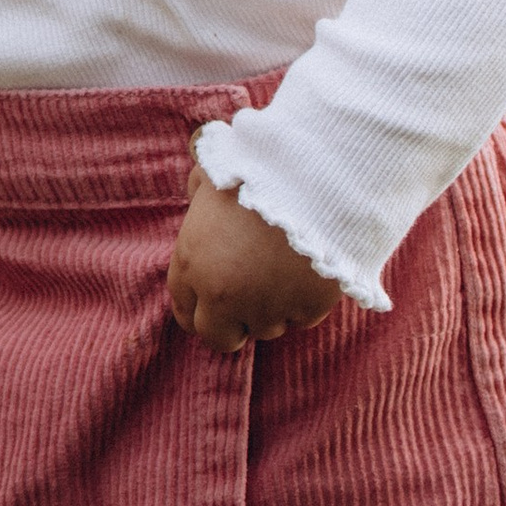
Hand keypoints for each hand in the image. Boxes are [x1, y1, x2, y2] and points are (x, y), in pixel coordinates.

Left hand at [166, 168, 342, 356]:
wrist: (320, 176)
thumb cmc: (261, 167)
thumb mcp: (214, 173)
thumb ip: (199, 192)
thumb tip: (198, 192)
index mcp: (192, 264)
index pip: (185, 313)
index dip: (200, 306)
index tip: (214, 297)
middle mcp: (222, 297)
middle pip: (220, 338)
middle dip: (231, 323)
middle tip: (248, 298)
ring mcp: (266, 308)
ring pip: (265, 329)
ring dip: (270, 310)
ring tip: (281, 271)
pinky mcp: (307, 310)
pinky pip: (301, 318)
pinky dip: (303, 302)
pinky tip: (306, 270)